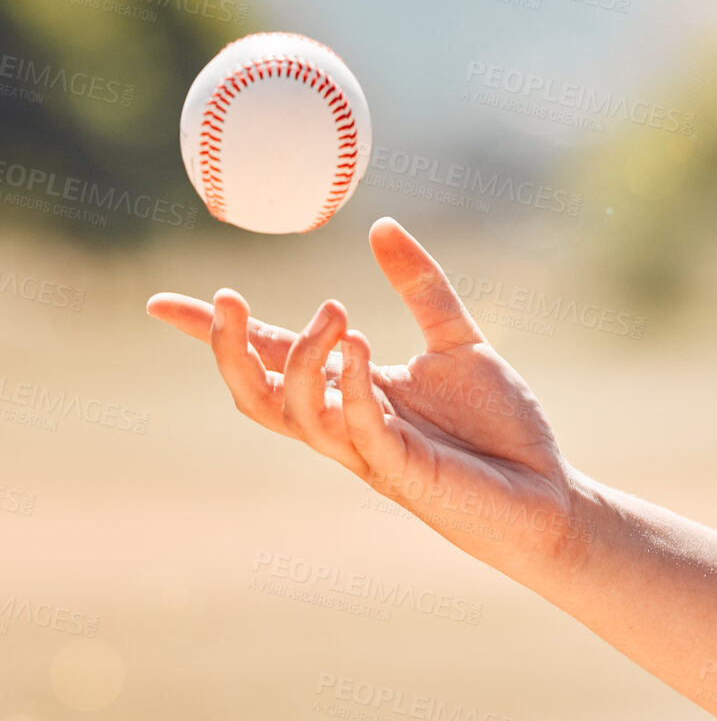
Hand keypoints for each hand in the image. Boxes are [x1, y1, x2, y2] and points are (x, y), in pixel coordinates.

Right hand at [146, 217, 588, 573]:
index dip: (216, 334)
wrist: (550, 494)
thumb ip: (423, 290)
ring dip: (303, 359)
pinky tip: (361, 349)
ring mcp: (372, 453)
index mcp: (354, 392)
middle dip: (230, 351)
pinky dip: (351, 387)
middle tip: (232, 299)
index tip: (161, 304)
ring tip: (339, 312)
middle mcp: (350, 424)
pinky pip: (360, 431)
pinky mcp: (406, 473)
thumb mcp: (461, 344)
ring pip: (295, 415)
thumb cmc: (504, 431)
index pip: (272, 359)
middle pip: (257, 396)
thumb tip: (381, 226)